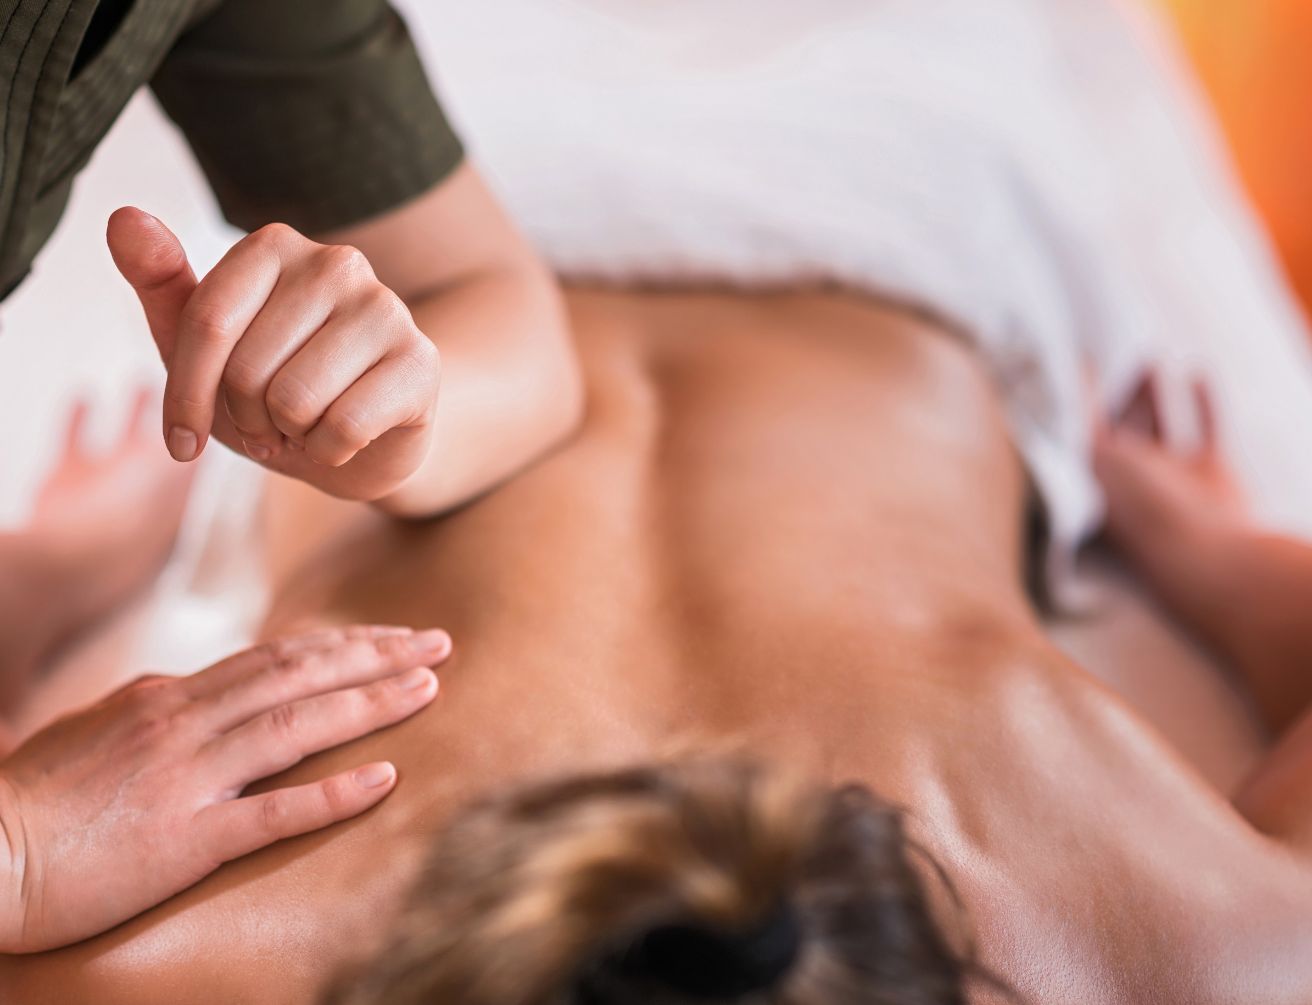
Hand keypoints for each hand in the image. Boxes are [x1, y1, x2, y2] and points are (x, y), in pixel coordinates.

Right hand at [0, 625, 449, 952]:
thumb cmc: (35, 797)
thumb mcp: (101, 728)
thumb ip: (161, 707)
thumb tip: (204, 690)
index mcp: (170, 696)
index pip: (278, 656)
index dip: (345, 645)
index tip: (396, 638)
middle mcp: (186, 723)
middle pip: (301, 674)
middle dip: (378, 656)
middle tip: (439, 642)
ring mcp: (189, 778)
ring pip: (298, 726)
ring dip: (371, 704)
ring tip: (430, 688)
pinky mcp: (184, 840)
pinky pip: (272, 812)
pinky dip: (333, 792)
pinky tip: (384, 779)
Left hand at [106, 208, 440, 500]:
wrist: (364, 436)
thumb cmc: (277, 384)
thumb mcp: (207, 346)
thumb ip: (162, 283)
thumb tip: (123, 216)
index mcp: (275, 246)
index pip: (207, 323)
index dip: (185, 397)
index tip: (182, 441)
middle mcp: (337, 263)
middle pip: (248, 369)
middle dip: (247, 419)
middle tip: (269, 423)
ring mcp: (386, 309)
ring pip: (295, 400)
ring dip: (290, 436)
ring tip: (304, 426)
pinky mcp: (421, 362)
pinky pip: (343, 426)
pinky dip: (330, 451)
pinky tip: (342, 438)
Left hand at [1094, 374, 1248, 554]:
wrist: (1206, 560)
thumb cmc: (1142, 514)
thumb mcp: (1099, 460)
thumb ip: (1086, 419)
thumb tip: (1075, 379)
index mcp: (1096, 486)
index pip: (1083, 435)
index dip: (1079, 400)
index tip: (1079, 362)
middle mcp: (1132, 483)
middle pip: (1122, 428)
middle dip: (1124, 394)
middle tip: (1130, 357)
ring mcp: (1173, 481)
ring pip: (1159, 426)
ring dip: (1154, 393)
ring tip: (1151, 356)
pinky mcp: (1212, 476)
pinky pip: (1205, 428)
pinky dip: (1202, 400)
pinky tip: (1197, 371)